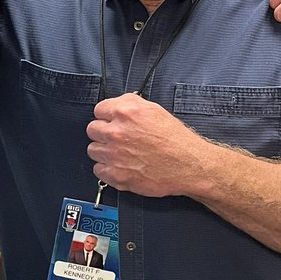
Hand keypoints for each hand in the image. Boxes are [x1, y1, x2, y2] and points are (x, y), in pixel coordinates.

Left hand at [86, 94, 204, 196]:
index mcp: (126, 112)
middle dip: (103, 133)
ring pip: (92, 150)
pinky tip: (121, 166)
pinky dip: (107, 169)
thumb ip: (130, 105)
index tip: (110, 122)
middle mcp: (116, 132)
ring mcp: (114, 154)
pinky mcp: (115, 174)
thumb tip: (116, 106)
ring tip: (121, 153)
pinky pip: (98, 170)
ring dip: (104, 151)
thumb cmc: (176, 140)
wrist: (189, 164)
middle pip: (92, 130)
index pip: (98, 110)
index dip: (106, 117)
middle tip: (117, 139)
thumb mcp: (155, 110)